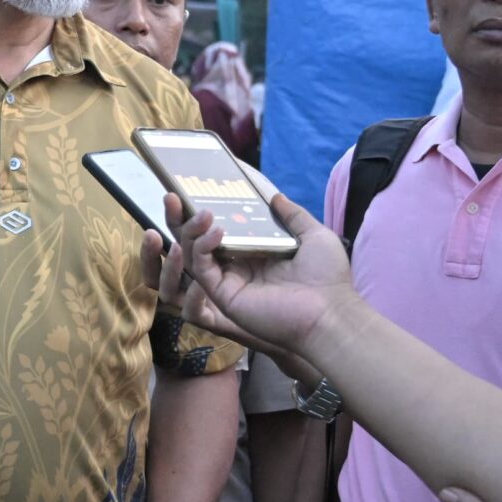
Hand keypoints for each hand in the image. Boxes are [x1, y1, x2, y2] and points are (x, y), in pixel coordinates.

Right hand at [166, 191, 353, 363]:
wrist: (329, 312)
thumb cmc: (327, 278)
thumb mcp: (313, 235)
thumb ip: (292, 215)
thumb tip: (276, 195)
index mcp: (255, 252)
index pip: (222, 228)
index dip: (206, 211)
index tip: (196, 188)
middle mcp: (237, 265)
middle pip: (198, 240)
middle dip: (182, 218)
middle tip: (172, 196)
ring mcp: (228, 280)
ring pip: (193, 253)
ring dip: (191, 230)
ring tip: (203, 213)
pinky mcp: (223, 294)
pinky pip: (202, 269)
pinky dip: (201, 248)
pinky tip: (215, 232)